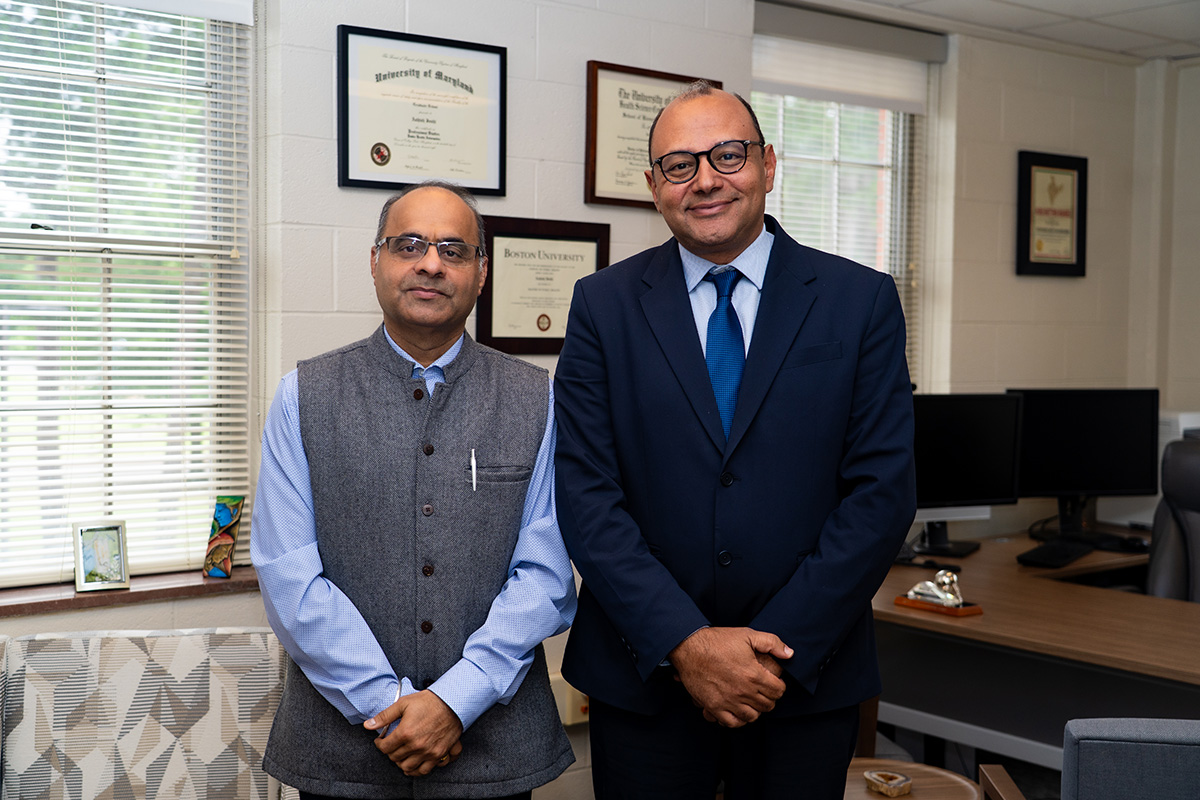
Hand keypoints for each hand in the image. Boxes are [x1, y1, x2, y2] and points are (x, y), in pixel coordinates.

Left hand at [364, 690, 463, 775]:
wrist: (453, 702)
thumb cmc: (428, 701)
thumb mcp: (403, 703)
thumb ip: (384, 716)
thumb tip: (368, 725)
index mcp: (405, 733)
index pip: (385, 747)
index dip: (379, 743)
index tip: (380, 740)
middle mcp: (416, 746)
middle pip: (395, 758)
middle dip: (390, 751)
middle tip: (391, 745)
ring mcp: (428, 752)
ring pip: (407, 767)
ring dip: (401, 762)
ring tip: (401, 755)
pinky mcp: (439, 755)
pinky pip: (424, 771)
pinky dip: (416, 770)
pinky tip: (413, 764)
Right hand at [668, 627, 792, 727]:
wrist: (689, 647)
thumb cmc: (717, 641)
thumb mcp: (748, 634)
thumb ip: (772, 643)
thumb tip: (789, 654)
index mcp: (754, 674)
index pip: (778, 691)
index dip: (779, 687)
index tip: (773, 683)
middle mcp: (744, 691)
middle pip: (767, 705)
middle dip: (768, 698)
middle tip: (763, 691)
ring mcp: (728, 701)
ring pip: (752, 716)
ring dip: (755, 710)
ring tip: (751, 701)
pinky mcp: (714, 706)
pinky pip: (732, 722)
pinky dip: (738, 720)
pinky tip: (738, 710)